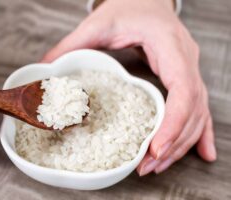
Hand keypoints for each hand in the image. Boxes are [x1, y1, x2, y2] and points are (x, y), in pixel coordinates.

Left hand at [41, 0, 215, 174]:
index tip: (156, 149)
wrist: (146, 0)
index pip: (182, 89)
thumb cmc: (128, 6)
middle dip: (173, 142)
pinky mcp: (184, 77)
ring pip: (197, 113)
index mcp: (168, 44)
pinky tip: (202, 153)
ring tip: (156, 164)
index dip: (173, 122)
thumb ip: (72, 45)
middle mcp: (185, 59)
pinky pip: (198, 108)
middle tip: (148, 165)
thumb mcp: (98, 24)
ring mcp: (188, 69)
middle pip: (192, 109)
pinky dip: (198, 132)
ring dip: (181, 143)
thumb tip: (44, 68)